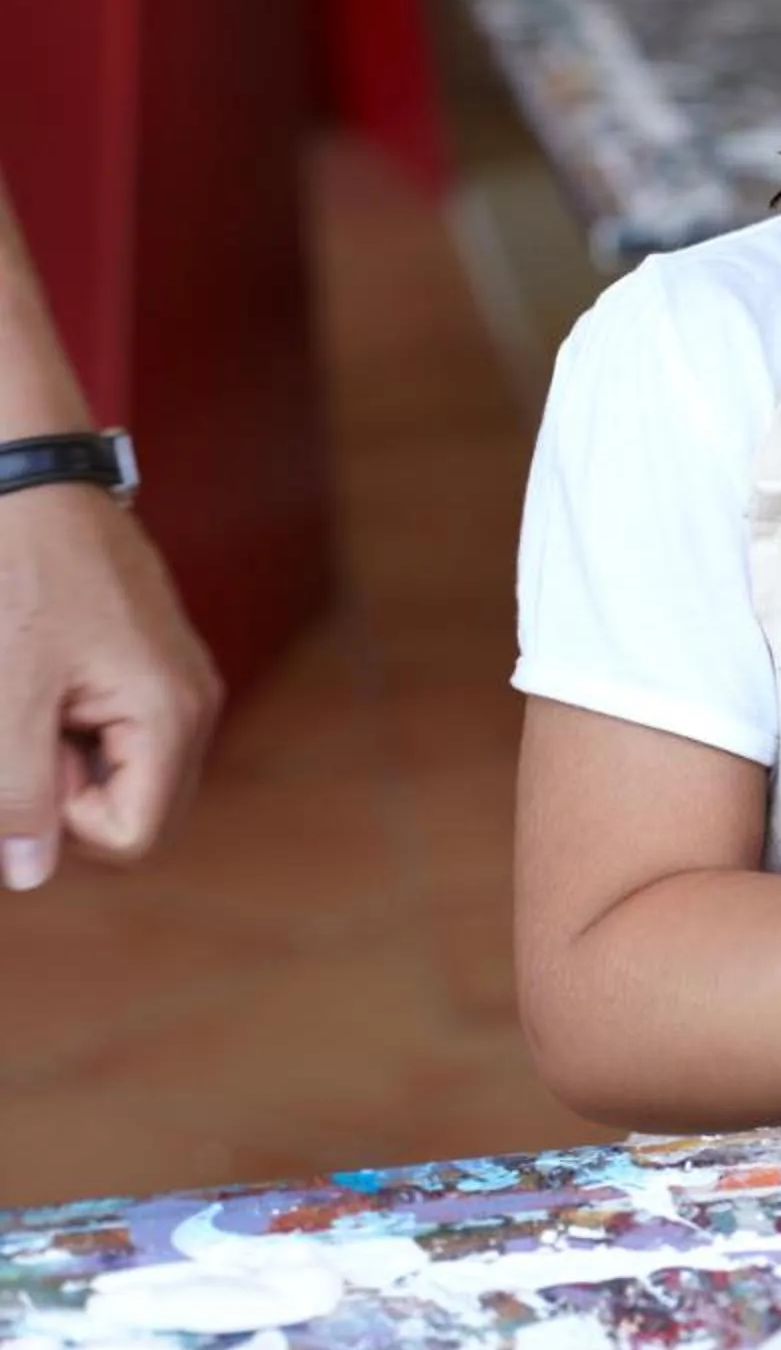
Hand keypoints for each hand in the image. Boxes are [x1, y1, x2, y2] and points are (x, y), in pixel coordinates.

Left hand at [0, 483, 221, 888]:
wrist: (30, 475)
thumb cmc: (21, 571)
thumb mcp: (9, 691)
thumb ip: (18, 789)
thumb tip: (28, 874)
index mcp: (172, 715)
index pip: (128, 836)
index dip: (57, 818)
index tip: (22, 748)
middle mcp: (192, 703)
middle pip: (133, 811)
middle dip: (63, 792)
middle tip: (23, 721)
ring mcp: (176, 680)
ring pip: (117, 771)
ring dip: (57, 752)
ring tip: (29, 689)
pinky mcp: (148, 660)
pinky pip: (113, 729)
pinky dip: (64, 720)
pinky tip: (40, 670)